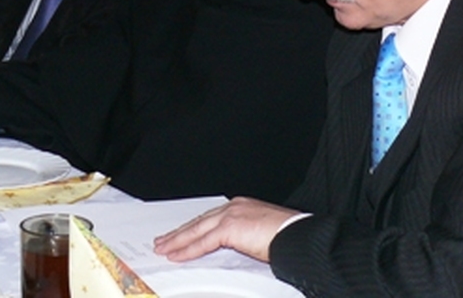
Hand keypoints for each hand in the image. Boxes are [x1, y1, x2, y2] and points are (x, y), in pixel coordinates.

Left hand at [153, 197, 298, 262]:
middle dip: (179, 232)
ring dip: (177, 241)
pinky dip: (188, 250)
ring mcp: (231, 215)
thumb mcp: (260, 236)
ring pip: (196, 230)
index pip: (210, 218)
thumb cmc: (288, 238)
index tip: (181, 234)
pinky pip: (203, 242)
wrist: (299, 236)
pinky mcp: (229, 228)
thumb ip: (242, 239)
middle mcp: (234, 207)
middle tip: (163, 241)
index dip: (193, 228)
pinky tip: (177, 255)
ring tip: (163, 248)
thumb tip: (231, 249)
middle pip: (199, 222)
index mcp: (241, 206)